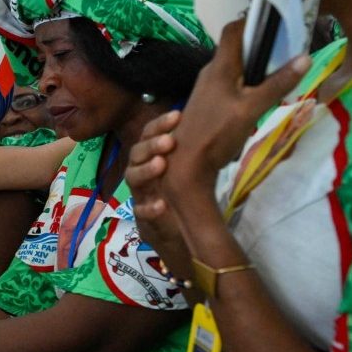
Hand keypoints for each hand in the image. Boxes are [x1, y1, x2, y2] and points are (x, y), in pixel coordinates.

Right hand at [126, 110, 193, 265]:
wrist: (180, 236)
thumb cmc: (184, 196)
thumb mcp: (191, 170)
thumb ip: (196, 150)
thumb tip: (219, 123)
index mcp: (152, 158)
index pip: (149, 135)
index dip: (160, 125)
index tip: (178, 115)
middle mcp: (142, 173)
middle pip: (136, 153)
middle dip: (151, 145)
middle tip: (168, 143)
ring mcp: (140, 196)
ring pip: (132, 178)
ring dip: (146, 170)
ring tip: (161, 165)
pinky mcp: (142, 220)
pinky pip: (140, 212)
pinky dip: (149, 207)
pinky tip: (161, 205)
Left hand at [164, 19, 310, 195]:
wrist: (187, 164)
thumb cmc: (217, 132)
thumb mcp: (252, 108)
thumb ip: (277, 84)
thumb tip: (305, 57)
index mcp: (219, 66)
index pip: (233, 30)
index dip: (253, 21)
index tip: (277, 21)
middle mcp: (211, 72)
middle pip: (237, 48)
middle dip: (261, 45)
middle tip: (288, 49)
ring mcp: (209, 88)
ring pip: (236, 67)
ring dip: (256, 66)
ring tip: (281, 71)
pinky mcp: (210, 103)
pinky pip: (232, 83)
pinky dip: (249, 82)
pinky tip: (263, 95)